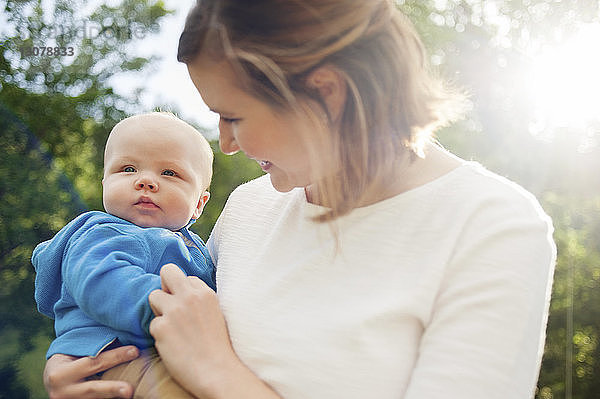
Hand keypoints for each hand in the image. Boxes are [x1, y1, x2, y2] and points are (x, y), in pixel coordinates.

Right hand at [43, 346, 138, 398]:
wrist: (52, 380)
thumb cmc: (69, 361)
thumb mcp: (75, 354)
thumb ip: (95, 351)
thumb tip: (127, 345)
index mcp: (60, 374)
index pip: (93, 362)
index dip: (116, 356)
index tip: (135, 351)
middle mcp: (62, 392)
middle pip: (93, 388)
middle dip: (112, 388)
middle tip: (130, 389)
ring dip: (113, 396)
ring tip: (129, 394)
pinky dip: (109, 398)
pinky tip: (120, 396)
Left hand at [149, 263, 235, 395]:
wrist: (216, 371)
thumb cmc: (218, 347)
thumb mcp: (216, 314)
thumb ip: (200, 301)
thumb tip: (182, 295)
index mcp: (205, 293)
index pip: (186, 278)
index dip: (183, 292)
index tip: (187, 307)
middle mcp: (189, 297)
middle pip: (167, 271)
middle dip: (164, 285)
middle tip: (169, 304)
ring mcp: (174, 311)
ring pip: (153, 296)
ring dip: (159, 311)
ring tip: (171, 327)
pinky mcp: (161, 327)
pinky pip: (152, 324)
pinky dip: (159, 334)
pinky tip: (172, 344)